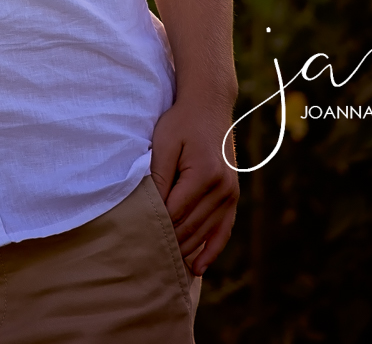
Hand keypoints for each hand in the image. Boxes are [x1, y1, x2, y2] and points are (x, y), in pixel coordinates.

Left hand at [150, 90, 240, 275]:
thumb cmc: (180, 123)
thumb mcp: (163, 144)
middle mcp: (222, 187)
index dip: (156, 225)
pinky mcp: (233, 195)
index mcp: (203, 174)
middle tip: (146, 256)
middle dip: (169, 241)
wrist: (210, 105)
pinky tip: (199, 266)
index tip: (138, 238)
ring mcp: (231, 193)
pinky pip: (224, 229)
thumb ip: (158, 176)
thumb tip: (150, 207)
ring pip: (205, 231)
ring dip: (187, 249)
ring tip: (166, 264)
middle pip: (191, 226)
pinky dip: (212, 249)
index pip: (175, 211)